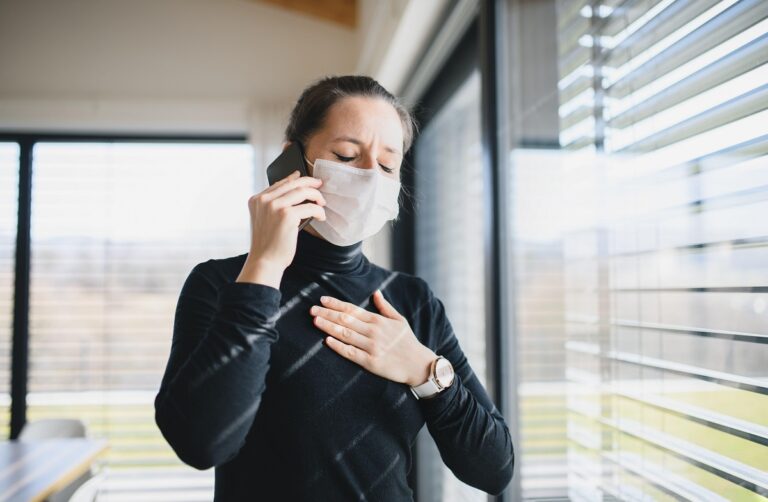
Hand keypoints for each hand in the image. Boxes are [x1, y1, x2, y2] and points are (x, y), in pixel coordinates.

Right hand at [237, 170, 326, 285]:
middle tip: (320, 185)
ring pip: (303, 191)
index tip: (303, 176)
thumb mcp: (265, 220)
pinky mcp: (287, 215)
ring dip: (316, 196)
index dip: (293, 178)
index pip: (279, 183)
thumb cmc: (268, 244)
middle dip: (309, 182)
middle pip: (292, 183)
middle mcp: (264, 200)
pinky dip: (319, 211)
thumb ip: (274, 206)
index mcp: (256, 200)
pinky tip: (321, 217)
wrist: (265, 261)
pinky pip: (310, 207)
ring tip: (322, 203)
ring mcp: (274, 206)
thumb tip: (295, 192)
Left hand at [309, 290, 437, 385]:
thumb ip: (385, 307)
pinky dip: (339, 346)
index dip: (336, 304)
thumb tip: (375, 292)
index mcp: (379, 320)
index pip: (353, 309)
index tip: (322, 300)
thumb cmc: (408, 341)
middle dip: (327, 313)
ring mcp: (372, 347)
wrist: (418, 364)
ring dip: (329, 327)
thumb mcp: (399, 320)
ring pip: (346, 334)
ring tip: (316, 321)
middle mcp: (374, 332)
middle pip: (346, 320)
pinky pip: (351, 353)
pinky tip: (327, 341)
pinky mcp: (371, 362)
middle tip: (312, 309)